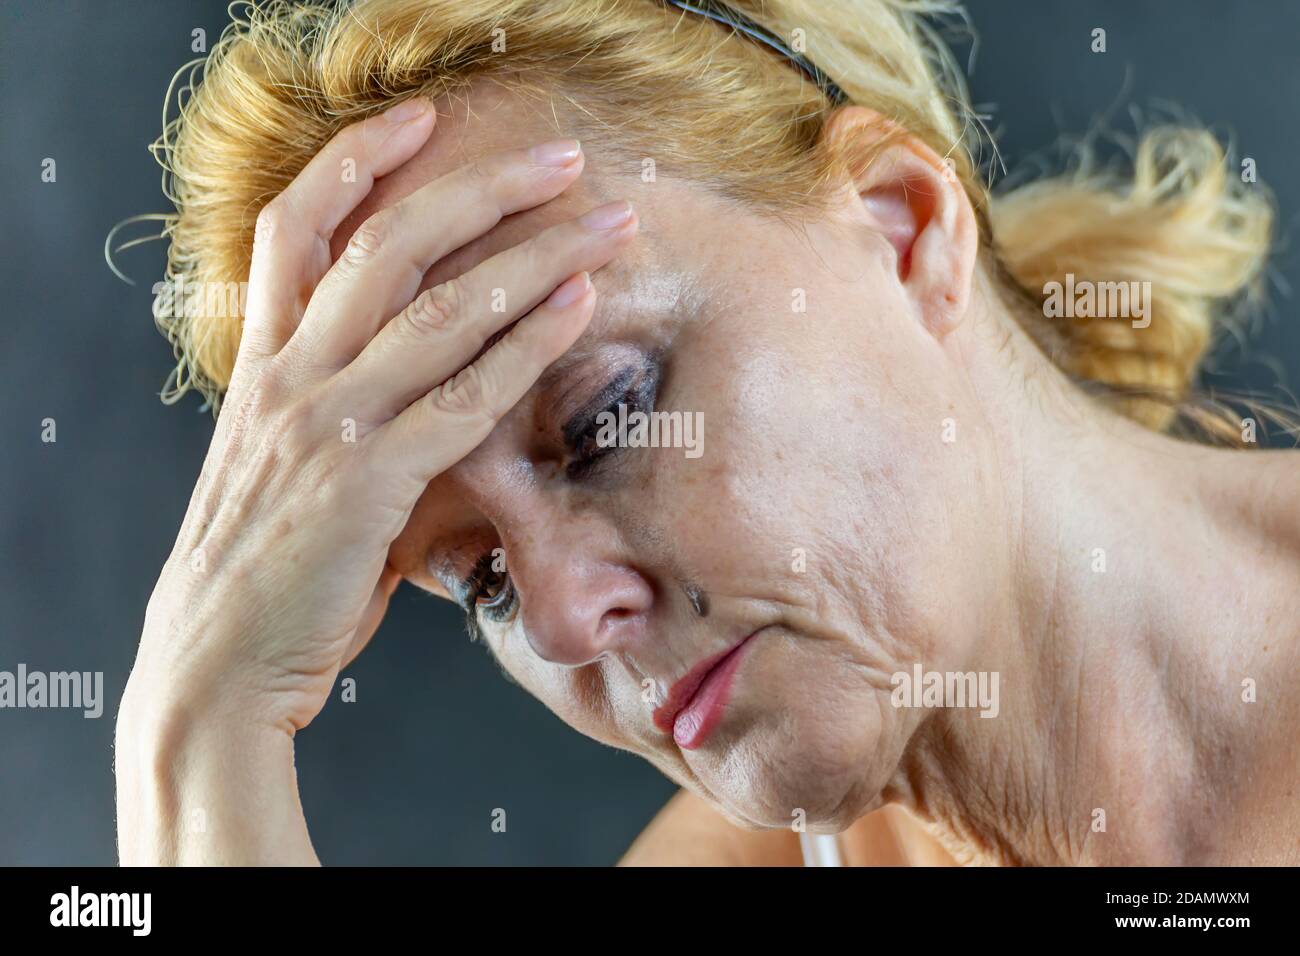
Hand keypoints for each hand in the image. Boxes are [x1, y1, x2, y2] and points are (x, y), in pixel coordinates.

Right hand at [116, 100, 636, 861]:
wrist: (216, 664)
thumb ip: (350, 415)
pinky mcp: (365, 481)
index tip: (420, 119)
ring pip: (438, 308)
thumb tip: (436, 393)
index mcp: (263, 364)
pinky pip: (461, 396)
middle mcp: (289, 376)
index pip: (295, 228)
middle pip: (386, 243)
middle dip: (480, 187)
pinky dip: (525, 345)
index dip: (356, 161)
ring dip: (533, 256)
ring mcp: (324, 423)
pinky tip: (576, 307)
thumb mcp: (289, 468)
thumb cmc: (266, 569)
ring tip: (605, 222)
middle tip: (561, 157)